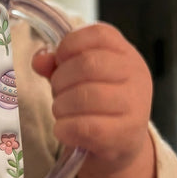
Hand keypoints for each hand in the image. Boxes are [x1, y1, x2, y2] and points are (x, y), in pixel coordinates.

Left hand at [32, 23, 152, 173]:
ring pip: (85, 96)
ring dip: (60, 105)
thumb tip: (39, 60)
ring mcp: (135, 105)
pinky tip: (64, 129)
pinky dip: (64, 128)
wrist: (120, 143)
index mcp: (125, 53)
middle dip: (60, 79)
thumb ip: (56, 63)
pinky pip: (84, 127)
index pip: (99, 34)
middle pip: (88, 64)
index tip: (59, 61)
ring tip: (61, 111)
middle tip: (57, 92)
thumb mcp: (77, 76)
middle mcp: (136, 75)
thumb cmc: (95, 102)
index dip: (69, 45)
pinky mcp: (124, 135)